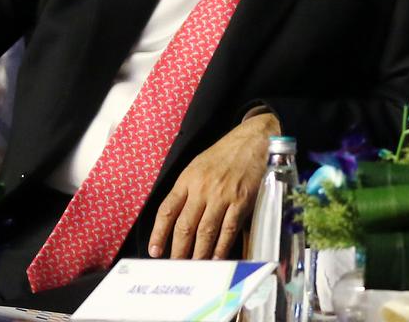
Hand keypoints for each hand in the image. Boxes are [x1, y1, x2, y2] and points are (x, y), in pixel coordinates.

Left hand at [149, 112, 279, 259]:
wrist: (254, 140)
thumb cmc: (225, 154)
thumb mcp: (198, 165)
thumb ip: (187, 190)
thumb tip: (177, 218)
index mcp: (187, 179)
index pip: (167, 210)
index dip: (159, 233)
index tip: (155, 250)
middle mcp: (202, 188)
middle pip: (185, 226)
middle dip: (178, 250)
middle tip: (176, 267)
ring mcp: (222, 196)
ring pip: (205, 231)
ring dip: (198, 253)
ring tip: (194, 268)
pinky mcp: (241, 201)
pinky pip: (228, 229)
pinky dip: (222, 247)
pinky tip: (217, 258)